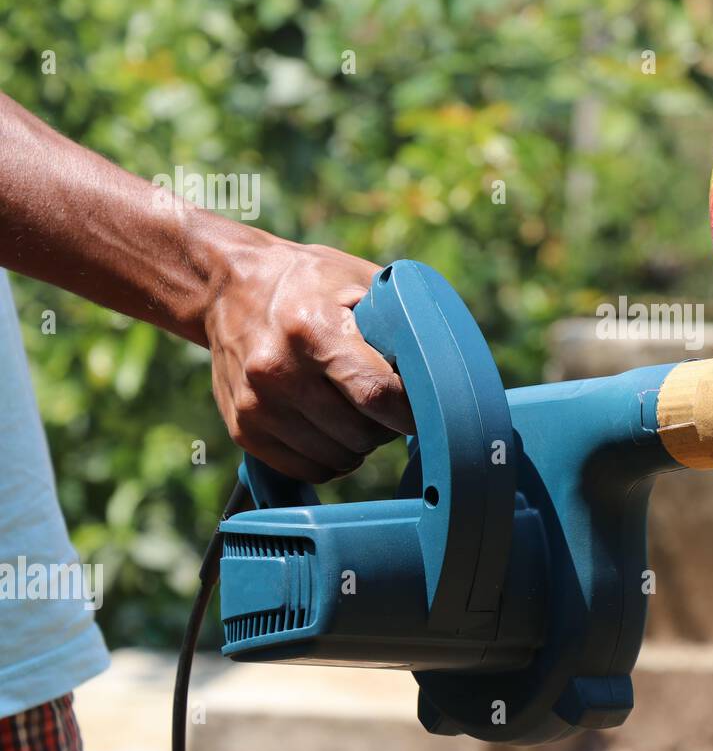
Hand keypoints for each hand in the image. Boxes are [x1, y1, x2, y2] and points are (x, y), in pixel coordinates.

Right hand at [204, 238, 415, 482]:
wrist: (229, 287)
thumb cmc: (310, 283)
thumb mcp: (358, 281)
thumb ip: (401, 321)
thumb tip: (445, 370)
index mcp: (312, 330)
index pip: (376, 394)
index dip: (411, 412)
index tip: (428, 409)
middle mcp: (277, 371)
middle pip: (360, 433)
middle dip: (387, 426)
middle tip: (387, 403)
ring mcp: (257, 406)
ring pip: (338, 458)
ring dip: (360, 445)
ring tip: (357, 412)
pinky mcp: (243, 430)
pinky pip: (308, 469)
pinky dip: (331, 458)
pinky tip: (332, 429)